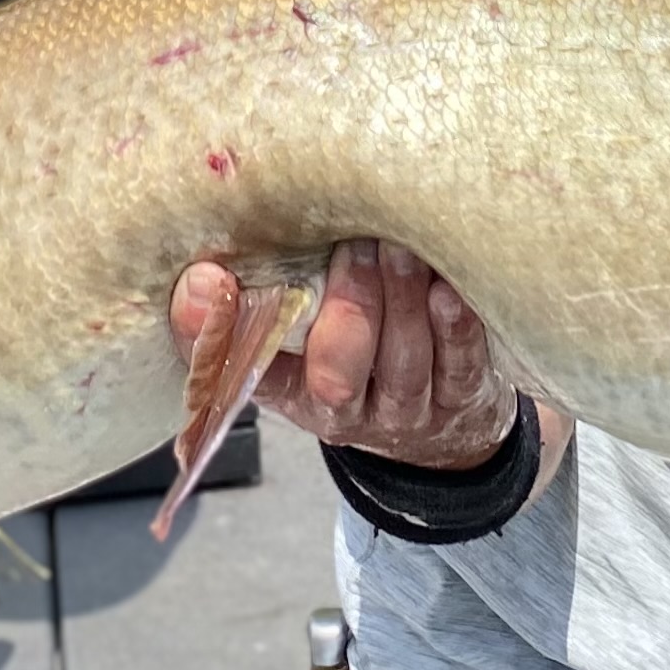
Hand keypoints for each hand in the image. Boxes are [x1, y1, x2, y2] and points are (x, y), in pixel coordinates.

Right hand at [171, 240, 513, 468]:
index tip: (206, 277)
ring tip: (400, 246)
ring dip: (401, 299)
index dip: (215, 331)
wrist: (443, 426)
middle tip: (356, 243)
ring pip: (402, 363)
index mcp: (289, 390)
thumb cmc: (362, 353)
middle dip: (349, 304)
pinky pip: (458, 365)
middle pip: (339, 371)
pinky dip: (454, 326)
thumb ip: (268, 291)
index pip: (236, 368)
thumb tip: (208, 256)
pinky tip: (449, 289)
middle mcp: (343, 409)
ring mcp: (406, 411)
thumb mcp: (306, 336)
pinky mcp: (462, 399)